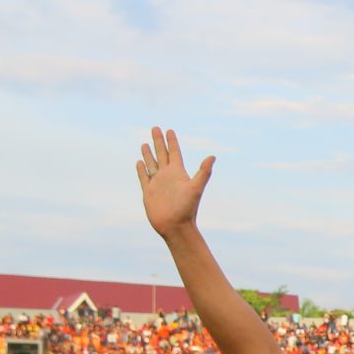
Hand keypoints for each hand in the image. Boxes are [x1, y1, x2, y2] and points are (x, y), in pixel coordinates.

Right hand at [137, 126, 216, 240]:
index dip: (172, 141)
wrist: (175, 226)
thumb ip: (204, 172)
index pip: (174, 152)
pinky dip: (141, 169)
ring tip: (145, 143)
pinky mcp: (149, 192)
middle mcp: (167, 176)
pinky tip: (140, 162)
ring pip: (152, 164)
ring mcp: (158, 183)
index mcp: (178, 173)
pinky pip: (144, 177)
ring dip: (148, 154)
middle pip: (162, 154)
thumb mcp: (196, 188)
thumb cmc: (187, 209)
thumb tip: (213, 156)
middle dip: (158, 141)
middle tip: (155, 127)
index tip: (169, 130)